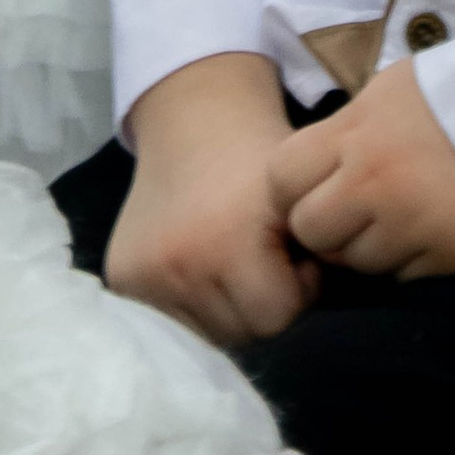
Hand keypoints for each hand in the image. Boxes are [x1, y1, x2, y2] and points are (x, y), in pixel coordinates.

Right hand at [107, 52, 316, 346]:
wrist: (195, 119)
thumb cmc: (260, 162)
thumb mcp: (303, 198)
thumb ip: (323, 254)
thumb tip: (333, 306)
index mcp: (226, 241)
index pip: (276, 317)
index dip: (295, 284)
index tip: (290, 248)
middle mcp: (178, 263)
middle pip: (242, 333)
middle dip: (260, 299)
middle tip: (260, 254)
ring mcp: (142, 274)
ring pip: (209, 335)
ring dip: (227, 306)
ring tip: (230, 258)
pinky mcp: (121, 277)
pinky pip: (174, 323)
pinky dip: (192, 301)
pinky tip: (197, 263)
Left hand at [267, 60, 454, 279]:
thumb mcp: (390, 92)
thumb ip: (346, 132)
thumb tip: (314, 171)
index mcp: (354, 132)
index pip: (280, 179)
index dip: (292, 192)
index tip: (317, 190)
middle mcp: (372, 180)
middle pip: (311, 231)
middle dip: (326, 231)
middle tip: (356, 217)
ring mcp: (409, 222)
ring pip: (356, 263)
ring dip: (370, 250)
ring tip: (402, 222)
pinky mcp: (447, 256)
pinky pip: (402, 279)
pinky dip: (410, 265)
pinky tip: (432, 235)